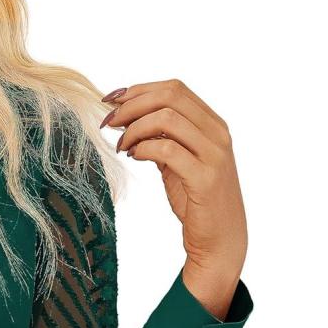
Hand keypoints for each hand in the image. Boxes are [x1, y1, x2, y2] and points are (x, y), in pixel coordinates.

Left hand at [100, 79, 247, 318]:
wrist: (219, 239)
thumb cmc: (196, 201)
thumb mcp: (177, 164)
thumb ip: (162, 140)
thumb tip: (130, 120)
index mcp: (212, 124)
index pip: (175, 89)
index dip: (139, 90)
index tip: (111, 100)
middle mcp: (217, 133)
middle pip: (170, 96)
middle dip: (132, 104)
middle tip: (108, 122)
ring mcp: (214, 154)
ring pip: (167, 118)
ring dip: (134, 128)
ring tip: (121, 146)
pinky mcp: (204, 178)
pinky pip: (168, 150)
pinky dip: (144, 148)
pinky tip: (133, 157)